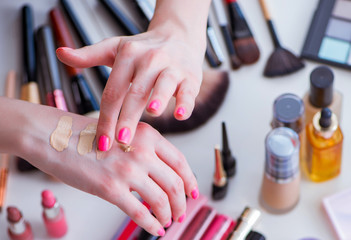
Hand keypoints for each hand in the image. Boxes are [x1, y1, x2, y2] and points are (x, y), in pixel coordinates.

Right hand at [2, 97, 198, 235]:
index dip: (190, 181)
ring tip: (168, 221)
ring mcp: (127, 170)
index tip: (193, 193)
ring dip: (169, 214)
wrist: (52, 136)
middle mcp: (142, 151)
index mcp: (148, 135)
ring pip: (161, 200)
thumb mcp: (123, 132)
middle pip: (175, 184)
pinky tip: (155, 229)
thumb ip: (144, 148)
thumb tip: (161, 173)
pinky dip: (152, 224)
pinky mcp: (110, 188)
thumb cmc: (85, 135)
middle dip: (182, 202)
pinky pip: (140, 212)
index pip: (180, 162)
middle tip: (182, 212)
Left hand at [57, 29, 203, 150]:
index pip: (113, 91)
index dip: (106, 117)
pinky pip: (188, 90)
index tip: (101, 142)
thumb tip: (61, 54)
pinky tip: (179, 115)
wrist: (177, 37)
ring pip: (163, 85)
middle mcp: (150, 59)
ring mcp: (172, 67)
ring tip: (151, 114)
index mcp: (128, 56)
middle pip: (135, 92)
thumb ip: (89, 55)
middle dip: (127, 118)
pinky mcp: (190, 76)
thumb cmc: (144, 50)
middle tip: (120, 141)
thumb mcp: (115, 49)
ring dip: (157, 99)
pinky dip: (185, 102)